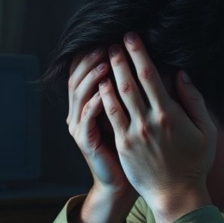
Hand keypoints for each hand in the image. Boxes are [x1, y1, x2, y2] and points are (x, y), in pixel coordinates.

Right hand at [66, 46, 136, 202]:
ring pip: (80, 93)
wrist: (122, 183)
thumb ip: (133, 93)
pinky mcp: (85, 141)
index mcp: (90, 104)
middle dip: (92, 59)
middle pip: (78, 76)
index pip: (85, 71)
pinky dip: (95, 102)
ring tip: (107, 61)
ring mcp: (80, 126)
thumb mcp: (131, 117)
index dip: (95, 54)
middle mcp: (80, 112)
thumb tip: (145, 65)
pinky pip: (86, 117)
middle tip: (109, 44)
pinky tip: (106, 91)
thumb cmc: (133, 150)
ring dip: (93, 76)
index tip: (114, 39)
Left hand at [98, 32, 216, 222]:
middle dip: (119, 58)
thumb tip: (181, 75)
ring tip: (102, 57)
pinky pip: (110, 117)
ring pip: (116, 96)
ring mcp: (133, 133)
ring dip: (108, 74)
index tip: (131, 37)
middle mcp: (149, 121)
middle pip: (129, 81)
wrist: (176, 195)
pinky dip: (104, 98)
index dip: (138, 53)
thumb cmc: (195, 163)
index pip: (150, 76)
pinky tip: (100, 85)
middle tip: (112, 40)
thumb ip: (194, 100)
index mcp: (170, 114)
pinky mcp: (123, 145)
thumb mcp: (205, 130)